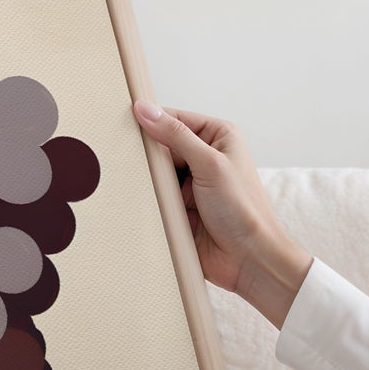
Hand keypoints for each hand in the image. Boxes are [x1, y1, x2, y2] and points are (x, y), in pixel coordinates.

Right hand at [132, 100, 311, 328]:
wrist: (248, 260)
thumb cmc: (243, 211)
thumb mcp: (210, 164)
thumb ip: (176, 136)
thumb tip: (146, 110)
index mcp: (218, 137)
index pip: (175, 118)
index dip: (150, 119)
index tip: (123, 120)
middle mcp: (203, 158)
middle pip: (160, 145)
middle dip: (144, 153)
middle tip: (120, 152)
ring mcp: (189, 184)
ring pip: (153, 172)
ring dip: (143, 178)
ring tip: (125, 177)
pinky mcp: (177, 207)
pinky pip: (152, 196)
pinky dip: (144, 198)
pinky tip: (132, 198)